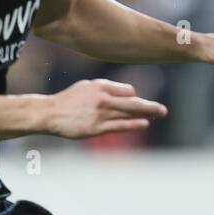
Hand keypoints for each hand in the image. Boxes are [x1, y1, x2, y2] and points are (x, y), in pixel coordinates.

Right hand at [47, 80, 166, 138]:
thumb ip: (107, 89)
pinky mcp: (96, 128)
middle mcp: (102, 99)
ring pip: (128, 114)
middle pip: (132, 103)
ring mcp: (100, 114)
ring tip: (159, 115)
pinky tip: (144, 123)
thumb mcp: (87, 86)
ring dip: (146, 115)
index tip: (138, 102)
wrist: (50, 113)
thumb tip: (130, 93)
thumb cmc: (69, 100)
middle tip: (163, 110)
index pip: (127, 91)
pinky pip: (119, 125)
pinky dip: (133, 124)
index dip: (134, 97)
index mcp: (100, 86)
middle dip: (149, 106)